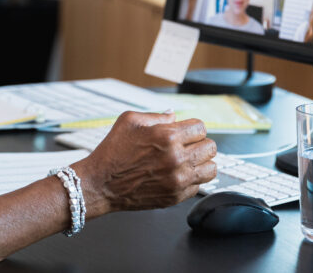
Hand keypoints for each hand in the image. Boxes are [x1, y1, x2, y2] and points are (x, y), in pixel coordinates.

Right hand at [73, 111, 216, 216]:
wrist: (101, 183)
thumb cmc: (113, 150)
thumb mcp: (129, 121)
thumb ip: (156, 115)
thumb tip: (174, 115)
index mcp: (167, 136)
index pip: (201, 128)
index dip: (192, 127)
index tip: (185, 131)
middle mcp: (176, 159)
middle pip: (210, 147)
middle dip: (199, 143)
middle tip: (187, 145)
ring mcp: (178, 180)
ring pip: (211, 169)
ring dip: (201, 162)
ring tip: (188, 161)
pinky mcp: (175, 197)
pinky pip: (199, 185)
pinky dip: (191, 179)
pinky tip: (176, 174)